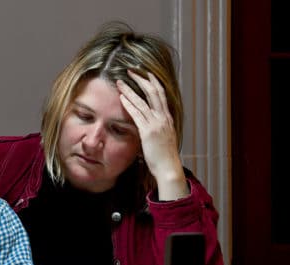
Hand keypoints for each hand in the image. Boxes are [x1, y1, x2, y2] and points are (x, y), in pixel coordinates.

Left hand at [117, 71, 187, 200]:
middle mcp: (163, 118)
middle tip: (131, 70)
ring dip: (130, 90)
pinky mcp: (148, 132)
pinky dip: (129, 104)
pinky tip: (122, 97)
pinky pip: (137, 115)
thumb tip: (149, 126)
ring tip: (120, 81)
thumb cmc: (164, 157)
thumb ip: (157, 129)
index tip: (145, 73)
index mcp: (167, 118)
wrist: (169, 168)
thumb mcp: (162, 138)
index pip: (161, 94)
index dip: (153, 82)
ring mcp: (156, 124)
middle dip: (141, 79)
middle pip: (154, 92)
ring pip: (143, 101)